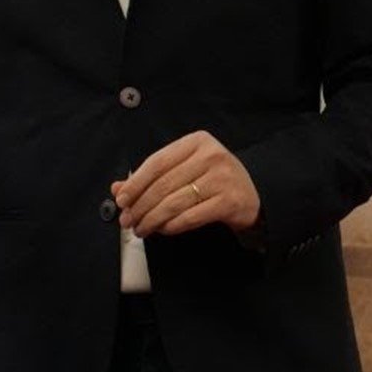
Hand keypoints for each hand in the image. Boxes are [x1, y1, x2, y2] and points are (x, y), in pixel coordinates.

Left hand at [112, 131, 260, 237]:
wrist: (253, 195)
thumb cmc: (213, 180)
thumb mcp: (184, 170)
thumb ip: (152, 177)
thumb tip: (118, 189)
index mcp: (196, 142)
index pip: (157, 162)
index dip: (135, 183)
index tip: (121, 199)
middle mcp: (211, 156)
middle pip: (164, 184)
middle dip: (140, 206)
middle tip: (128, 220)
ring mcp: (222, 178)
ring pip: (175, 202)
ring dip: (152, 219)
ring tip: (141, 228)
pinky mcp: (230, 201)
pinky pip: (191, 216)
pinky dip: (173, 225)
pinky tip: (163, 230)